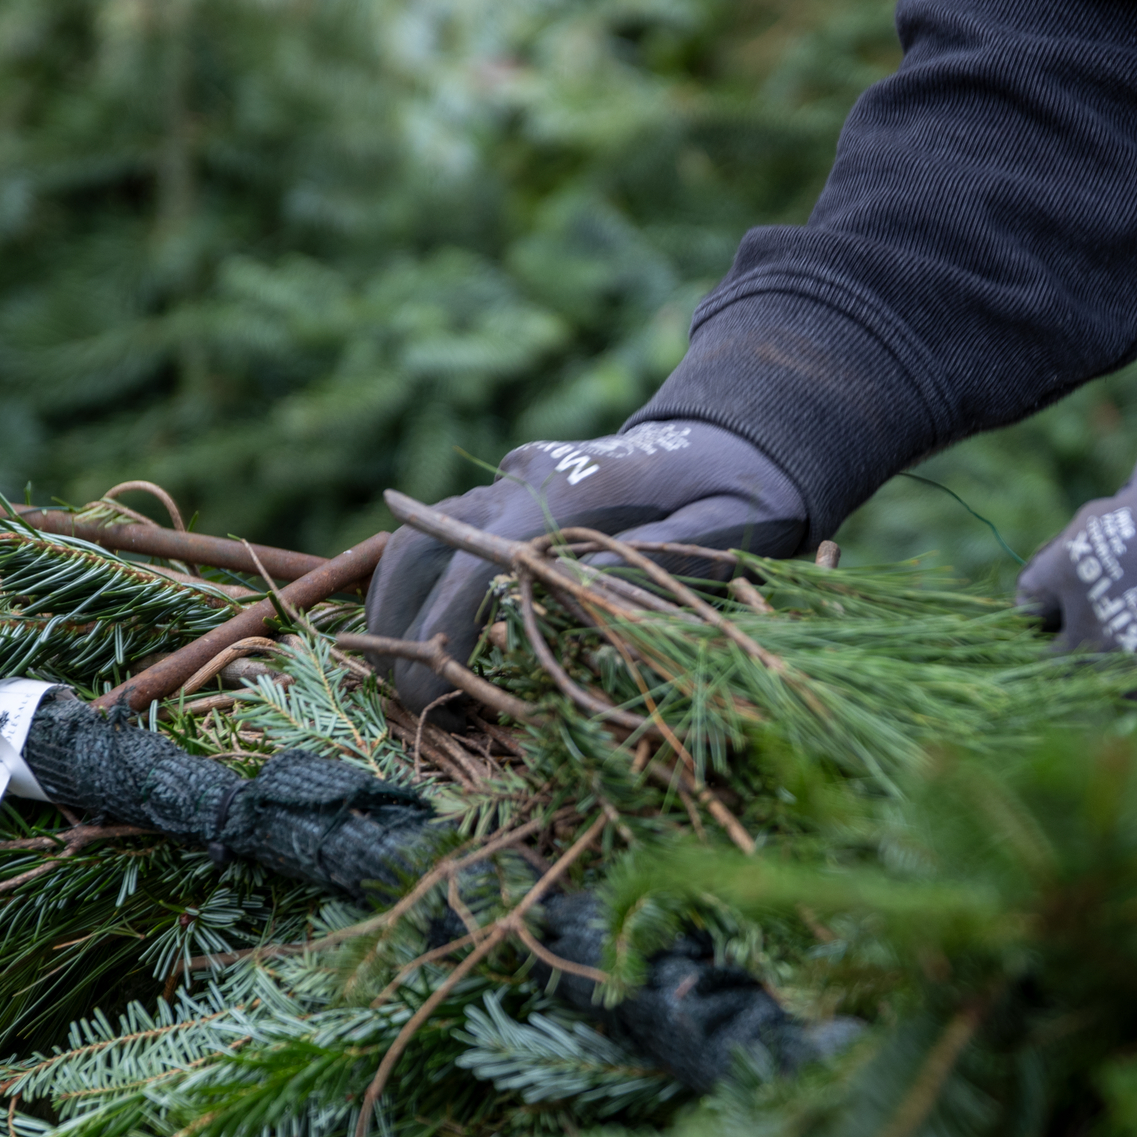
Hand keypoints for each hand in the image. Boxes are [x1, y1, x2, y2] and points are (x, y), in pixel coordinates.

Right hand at [367, 421, 809, 714]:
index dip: (448, 623)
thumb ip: (661, 551)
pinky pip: (443, 534)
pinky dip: (416, 585)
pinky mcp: (511, 494)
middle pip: (428, 541)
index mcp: (576, 484)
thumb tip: (589, 585)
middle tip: (404, 702)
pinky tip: (412, 639)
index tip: (434, 688)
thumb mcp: (728, 522)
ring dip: (392, 603)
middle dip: (399, 620)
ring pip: (422, 534)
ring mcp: (513, 479)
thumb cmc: (744, 490)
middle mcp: (528, 474)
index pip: (484, 557)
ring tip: (392, 676)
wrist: (739, 434)